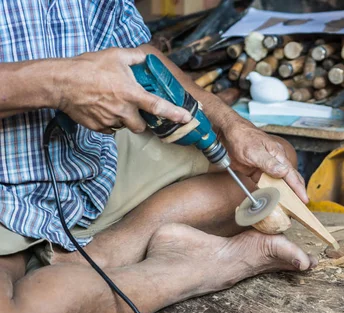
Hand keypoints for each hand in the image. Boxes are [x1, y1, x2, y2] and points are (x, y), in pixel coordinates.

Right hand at [55, 48, 191, 133]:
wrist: (61, 82)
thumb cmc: (88, 67)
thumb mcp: (115, 55)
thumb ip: (135, 57)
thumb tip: (147, 57)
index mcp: (131, 93)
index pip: (158, 106)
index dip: (174, 113)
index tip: (187, 119)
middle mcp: (123, 110)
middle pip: (141, 126)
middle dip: (141, 121)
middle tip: (134, 110)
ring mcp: (110, 120)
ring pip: (124, 127)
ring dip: (124, 120)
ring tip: (113, 105)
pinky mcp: (98, 127)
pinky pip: (110, 129)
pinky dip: (109, 122)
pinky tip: (101, 109)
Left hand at [221, 120, 307, 202]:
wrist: (227, 133)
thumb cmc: (242, 137)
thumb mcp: (255, 151)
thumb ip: (269, 163)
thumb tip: (283, 173)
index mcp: (278, 155)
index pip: (291, 174)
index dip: (298, 188)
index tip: (304, 200)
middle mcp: (274, 162)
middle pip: (288, 180)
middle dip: (295, 193)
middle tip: (300, 207)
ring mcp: (265, 167)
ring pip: (276, 183)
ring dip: (281, 194)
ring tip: (288, 208)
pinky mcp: (255, 171)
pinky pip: (264, 184)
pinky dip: (268, 192)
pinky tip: (270, 200)